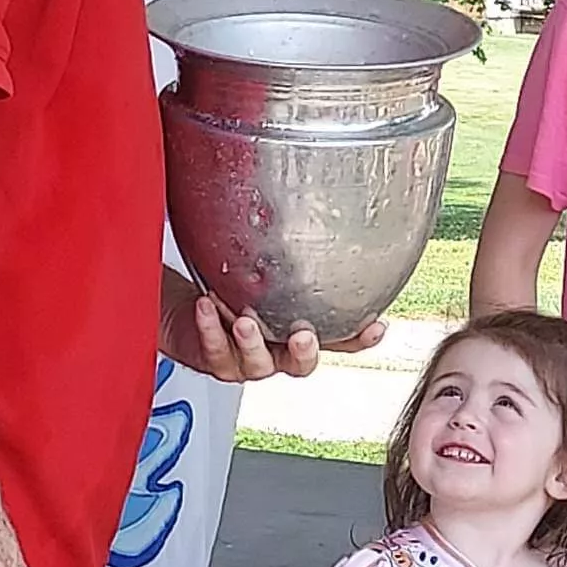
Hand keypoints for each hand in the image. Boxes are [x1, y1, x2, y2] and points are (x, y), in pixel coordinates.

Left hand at [158, 271, 384, 380]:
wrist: (190, 307)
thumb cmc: (233, 285)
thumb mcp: (266, 268)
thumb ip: (292, 254)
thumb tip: (311, 202)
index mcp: (300, 330)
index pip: (339, 340)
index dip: (360, 338)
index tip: (376, 326)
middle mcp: (278, 351)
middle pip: (302, 364)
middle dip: (304, 351)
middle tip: (303, 335)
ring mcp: (247, 361)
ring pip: (257, 363)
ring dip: (252, 342)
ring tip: (244, 319)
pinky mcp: (216, 362)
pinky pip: (214, 351)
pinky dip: (210, 328)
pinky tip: (207, 306)